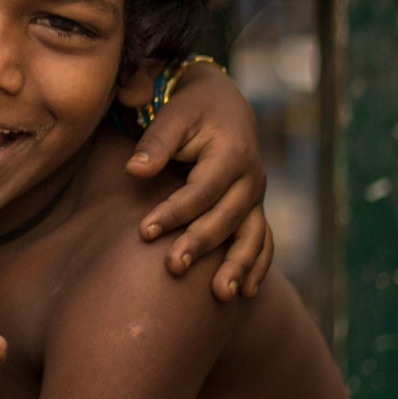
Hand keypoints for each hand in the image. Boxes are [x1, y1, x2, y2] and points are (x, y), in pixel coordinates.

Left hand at [130, 61, 273, 300]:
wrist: (223, 103)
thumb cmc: (190, 109)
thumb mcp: (173, 116)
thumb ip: (155, 143)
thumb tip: (134, 170)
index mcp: (232, 155)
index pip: (200, 192)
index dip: (173, 213)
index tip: (143, 232)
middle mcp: (251, 179)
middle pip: (226, 218)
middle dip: (200, 244)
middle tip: (173, 268)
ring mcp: (256, 197)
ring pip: (253, 236)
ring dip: (238, 266)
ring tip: (220, 296)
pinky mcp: (255, 208)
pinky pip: (263, 240)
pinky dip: (257, 265)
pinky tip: (245, 292)